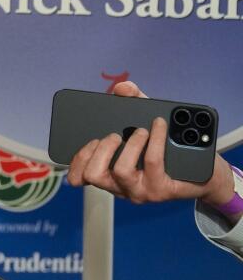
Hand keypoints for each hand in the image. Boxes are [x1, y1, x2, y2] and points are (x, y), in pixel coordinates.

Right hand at [68, 82, 234, 206]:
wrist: (204, 174)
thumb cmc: (170, 151)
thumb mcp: (147, 123)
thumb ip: (133, 102)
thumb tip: (122, 88)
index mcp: (109, 175)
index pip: (79, 176)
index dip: (76, 160)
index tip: (88, 139)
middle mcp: (121, 187)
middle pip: (93, 175)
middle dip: (102, 148)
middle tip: (116, 135)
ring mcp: (140, 191)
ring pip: (120, 171)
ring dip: (130, 145)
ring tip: (140, 131)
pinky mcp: (160, 190)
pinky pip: (152, 162)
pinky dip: (155, 139)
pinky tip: (159, 125)